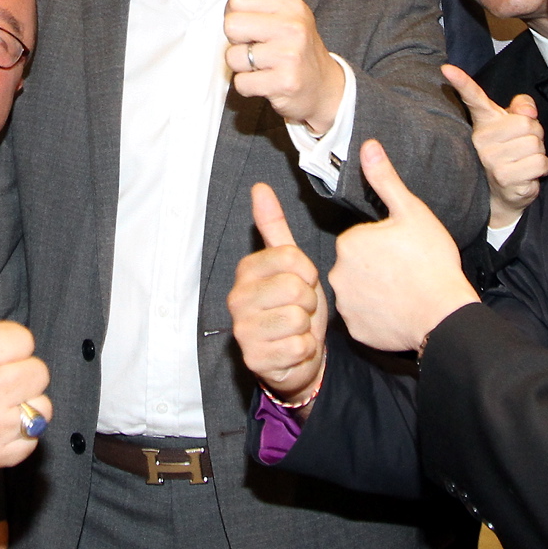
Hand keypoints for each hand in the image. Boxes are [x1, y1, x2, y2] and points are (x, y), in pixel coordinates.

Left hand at [224, 0, 343, 135]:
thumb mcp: (283, 6)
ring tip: (265, 64)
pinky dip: (249, 86)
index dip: (238, 14)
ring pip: (234, 58)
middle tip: (260, 46)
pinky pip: (242, 84)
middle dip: (239, 40)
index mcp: (290, 4)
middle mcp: (293, 26)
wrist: (322, 85)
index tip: (256, 24)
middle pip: (231, 26)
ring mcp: (290, 56)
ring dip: (244, 66)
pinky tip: (268, 81)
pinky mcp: (285, 83)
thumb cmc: (294, 41)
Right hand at [227, 184, 327, 410]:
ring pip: (297, 318)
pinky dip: (305, 350)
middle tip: (300, 308)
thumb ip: (274, 226)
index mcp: (247, 271)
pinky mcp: (256, 359)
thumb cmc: (294, 306)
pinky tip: (294, 348)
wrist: (295, 356)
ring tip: (297, 328)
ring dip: (307, 327)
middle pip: (296, 288)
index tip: (302, 281)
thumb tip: (260, 188)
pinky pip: (299, 347)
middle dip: (309, 300)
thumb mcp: (288, 264)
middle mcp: (238, 299)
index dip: (308, 272)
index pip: (292, 257)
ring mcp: (244, 331)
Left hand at [329, 141, 478, 354]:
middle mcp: (337, 274)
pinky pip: (362, 318)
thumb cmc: (431, 261)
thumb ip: (385, 180)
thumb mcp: (412, 212)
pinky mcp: (356, 330)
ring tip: (403, 291)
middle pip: (355, 265)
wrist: (444, 314)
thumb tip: (368, 146)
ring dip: (374, 291)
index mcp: (348, 242)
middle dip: (375, 266)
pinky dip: (376, 315)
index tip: (403, 251)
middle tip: (405, 271)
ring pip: (357, 291)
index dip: (383, 243)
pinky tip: (398, 311)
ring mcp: (346, 305)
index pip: (360, 239)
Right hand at [447, 63, 547, 229]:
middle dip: (536, 134)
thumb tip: (527, 112)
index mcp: (484, 122)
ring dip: (539, 153)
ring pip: (536, 144)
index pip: (472, 98)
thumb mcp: (516, 124)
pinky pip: (540, 163)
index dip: (461, 82)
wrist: (504, 192)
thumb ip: (523, 107)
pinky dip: (541, 169)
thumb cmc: (511, 151)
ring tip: (523, 159)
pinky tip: (527, 174)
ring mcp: (491, 160)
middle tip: (523, 145)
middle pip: (527, 124)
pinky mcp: (504, 178)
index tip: (446, 68)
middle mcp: (482, 140)